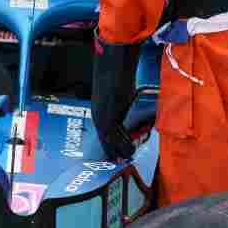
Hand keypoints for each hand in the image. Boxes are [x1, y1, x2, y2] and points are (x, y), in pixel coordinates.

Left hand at [90, 37, 140, 160]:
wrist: (113, 67)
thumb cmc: (117, 75)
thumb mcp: (119, 92)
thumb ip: (121, 101)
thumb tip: (128, 103)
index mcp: (98, 110)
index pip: (103, 131)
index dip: (109, 143)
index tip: (114, 152)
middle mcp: (97, 115)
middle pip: (104, 139)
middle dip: (112, 150)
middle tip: (119, 160)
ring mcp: (102, 118)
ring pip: (109, 141)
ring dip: (119, 150)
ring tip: (127, 157)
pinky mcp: (109, 118)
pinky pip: (115, 137)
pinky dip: (123, 145)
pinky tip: (130, 150)